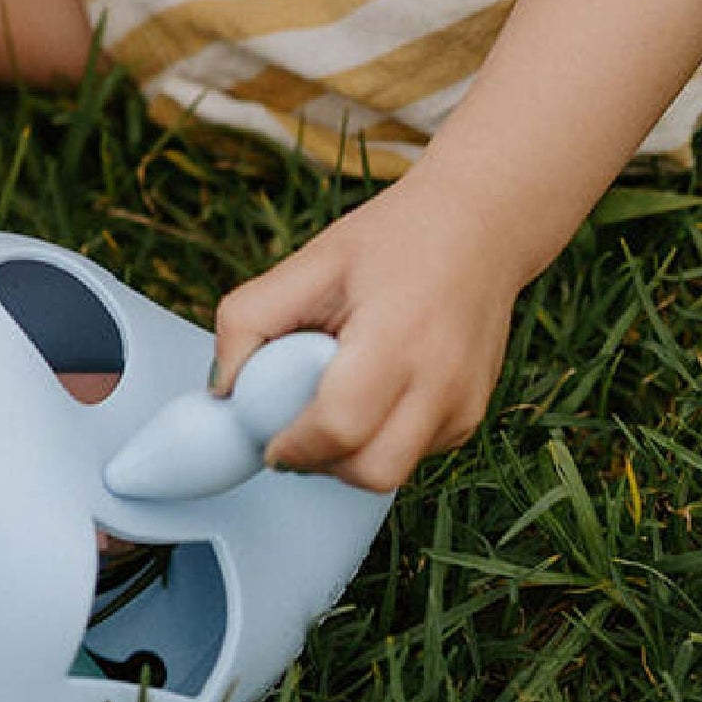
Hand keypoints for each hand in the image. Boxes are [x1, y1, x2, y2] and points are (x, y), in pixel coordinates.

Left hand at [210, 173, 529, 492]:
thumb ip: (248, 320)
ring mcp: (465, 406)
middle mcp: (442, 382)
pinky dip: (377, 442)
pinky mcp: (472, 418)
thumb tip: (222, 390)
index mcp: (397, 338)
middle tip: (290, 430)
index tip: (265, 437)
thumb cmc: (388, 241)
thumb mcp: (308, 263)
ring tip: (328, 402)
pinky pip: (413, 455)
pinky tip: (368, 394)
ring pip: (393, 474)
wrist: (479, 227)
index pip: (340, 426)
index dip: (293, 444)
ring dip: (347, 458)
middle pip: (371, 472)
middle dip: (319, 463)